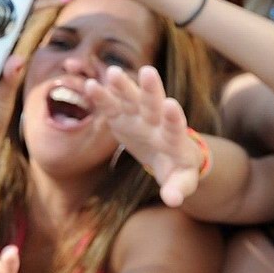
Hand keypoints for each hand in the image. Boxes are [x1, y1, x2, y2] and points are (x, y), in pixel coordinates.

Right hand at [83, 64, 202, 206]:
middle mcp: (157, 121)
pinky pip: (111, 105)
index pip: (175, 126)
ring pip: (131, 98)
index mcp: (174, 138)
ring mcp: (139, 116)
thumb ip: (178, 189)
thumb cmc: (178, 169)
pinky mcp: (122, 117)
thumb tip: (173, 200)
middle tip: (148, 72)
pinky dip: (102, 96)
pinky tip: (91, 85)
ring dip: (123, 85)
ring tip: (113, 72)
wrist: (168, 153)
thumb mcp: (182, 181)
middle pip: (154, 104)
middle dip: (151, 89)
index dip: (173, 117)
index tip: (171, 105)